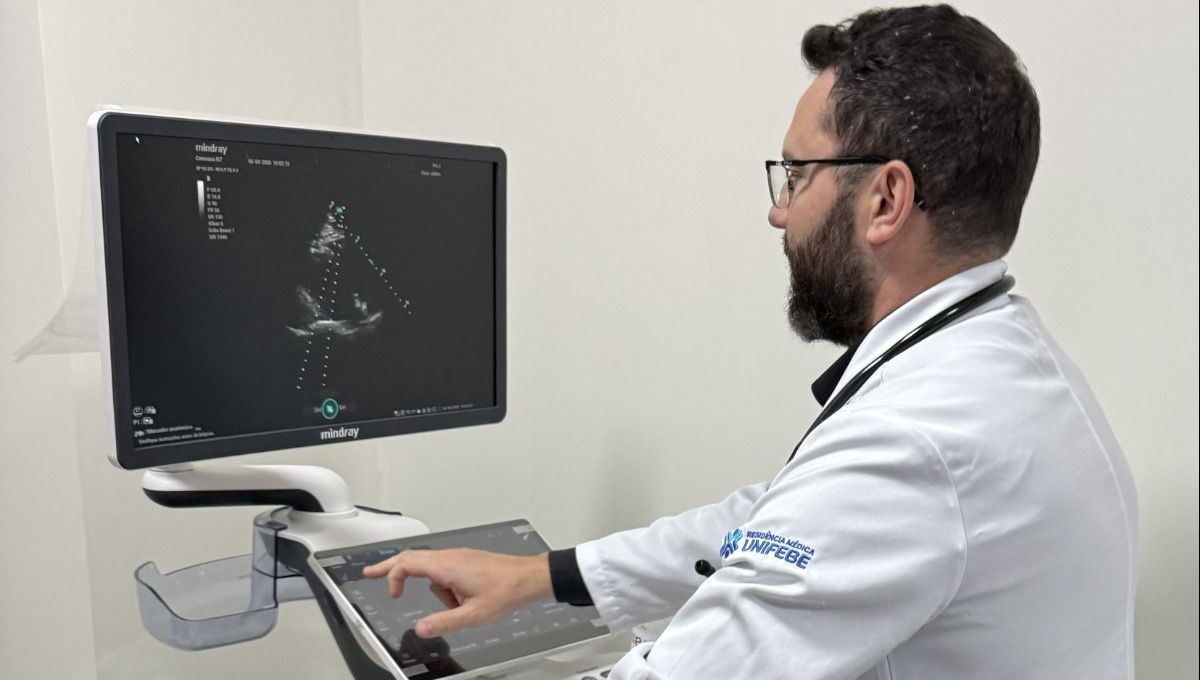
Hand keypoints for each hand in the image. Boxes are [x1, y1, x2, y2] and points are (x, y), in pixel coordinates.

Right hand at [362, 548, 551, 637]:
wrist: (529, 578)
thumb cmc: (506, 590)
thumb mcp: (473, 615)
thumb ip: (444, 622)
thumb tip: (421, 629)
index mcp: (448, 566)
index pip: (408, 563)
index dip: (393, 576)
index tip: (392, 594)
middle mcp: (451, 557)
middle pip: (412, 557)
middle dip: (392, 568)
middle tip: (371, 574)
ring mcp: (459, 557)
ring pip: (433, 571)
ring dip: (438, 592)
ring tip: (461, 607)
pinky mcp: (466, 561)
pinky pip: (446, 572)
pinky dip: (448, 588)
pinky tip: (465, 600)